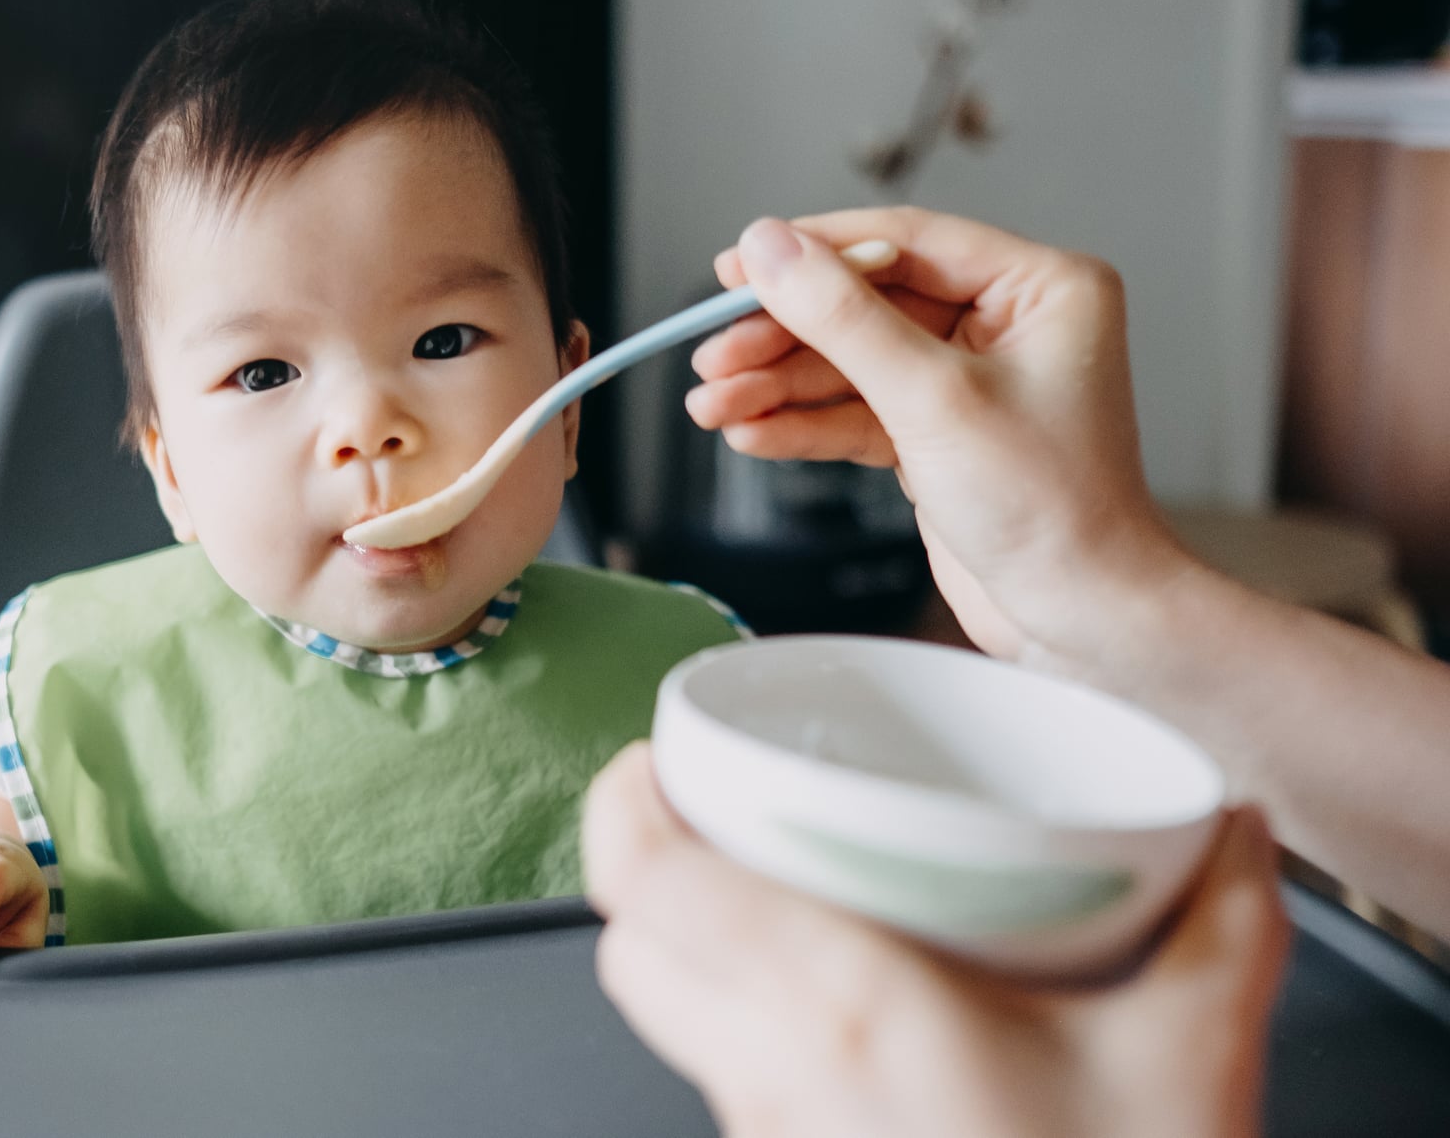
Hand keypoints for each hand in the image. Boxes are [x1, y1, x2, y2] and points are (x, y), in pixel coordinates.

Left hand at [582, 743, 1289, 1137]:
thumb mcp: (1190, 1058)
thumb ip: (1223, 927)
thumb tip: (1231, 833)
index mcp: (841, 1007)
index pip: (648, 888)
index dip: (623, 806)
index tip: (656, 754)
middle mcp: (775, 1073)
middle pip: (631, 950)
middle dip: (649, 868)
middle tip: (713, 809)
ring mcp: (769, 1137)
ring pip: (667, 1019)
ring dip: (691, 945)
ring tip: (769, 887)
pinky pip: (721, 1078)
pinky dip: (737, 1018)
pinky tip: (820, 1000)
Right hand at [687, 209, 1188, 671]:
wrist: (1081, 619)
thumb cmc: (1053, 509)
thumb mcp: (932, 398)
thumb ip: (843, 318)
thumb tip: (769, 247)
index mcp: (1039, 286)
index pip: (903, 241)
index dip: (811, 252)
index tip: (736, 269)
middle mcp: (1007, 323)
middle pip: (865, 303)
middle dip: (783, 335)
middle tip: (714, 355)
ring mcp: (969, 380)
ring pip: (851, 361)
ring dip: (779, 385)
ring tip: (713, 405)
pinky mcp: (938, 433)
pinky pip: (856, 411)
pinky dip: (804, 424)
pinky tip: (752, 432)